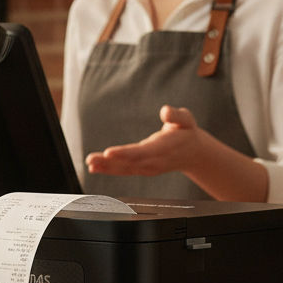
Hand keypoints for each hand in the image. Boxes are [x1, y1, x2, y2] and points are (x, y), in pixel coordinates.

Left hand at [85, 105, 201, 177]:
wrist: (193, 153)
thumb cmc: (186, 132)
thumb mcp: (187, 120)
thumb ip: (177, 116)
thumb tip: (166, 111)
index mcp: (164, 148)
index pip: (143, 152)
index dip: (125, 153)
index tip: (109, 152)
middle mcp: (154, 161)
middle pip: (129, 163)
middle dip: (109, 163)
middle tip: (90, 159)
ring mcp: (148, 167)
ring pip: (124, 169)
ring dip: (105, 167)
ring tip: (89, 163)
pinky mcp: (142, 169)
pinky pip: (124, 171)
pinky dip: (108, 170)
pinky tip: (94, 167)